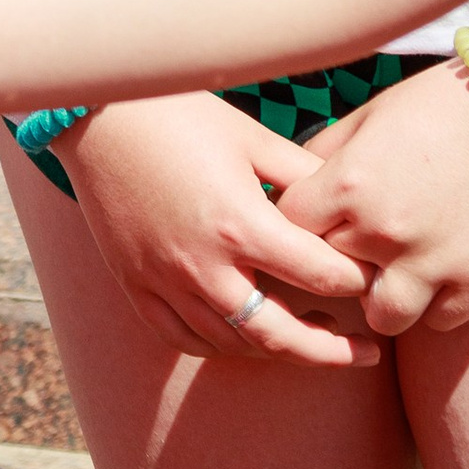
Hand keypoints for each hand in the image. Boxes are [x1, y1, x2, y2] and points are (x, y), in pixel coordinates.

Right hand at [62, 93, 378, 366]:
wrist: (96, 114)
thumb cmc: (179, 115)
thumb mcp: (252, 137)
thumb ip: (304, 176)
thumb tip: (348, 204)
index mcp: (241, 225)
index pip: (320, 276)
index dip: (357, 282)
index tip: (373, 279)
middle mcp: (203, 265)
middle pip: (281, 335)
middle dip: (332, 351)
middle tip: (367, 354)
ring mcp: (164, 281)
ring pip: (234, 344)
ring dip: (279, 350)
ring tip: (310, 341)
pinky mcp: (135, 284)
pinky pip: (183, 338)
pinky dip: (221, 345)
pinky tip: (244, 336)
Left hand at [274, 57, 468, 333]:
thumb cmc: (437, 104)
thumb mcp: (367, 117)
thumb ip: (321, 156)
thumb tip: (285, 190)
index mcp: (349, 183)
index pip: (289, 226)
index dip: (297, 220)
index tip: (312, 213)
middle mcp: (385, 230)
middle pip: (329, 271)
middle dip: (334, 256)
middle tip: (354, 238)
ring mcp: (434, 261)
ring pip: (381, 317)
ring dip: (380, 297)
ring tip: (390, 269)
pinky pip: (437, 321)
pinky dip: (432, 304)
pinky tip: (434, 273)